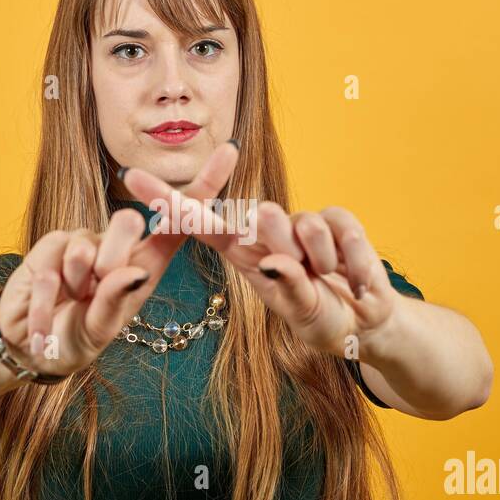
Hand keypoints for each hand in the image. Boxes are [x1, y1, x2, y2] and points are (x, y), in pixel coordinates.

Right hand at [0, 141, 239, 375]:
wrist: (30, 344)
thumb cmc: (78, 334)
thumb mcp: (101, 328)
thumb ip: (114, 301)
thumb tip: (131, 270)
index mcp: (147, 263)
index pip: (180, 220)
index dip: (206, 184)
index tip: (231, 148)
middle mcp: (118, 243)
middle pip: (128, 220)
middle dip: (110, 263)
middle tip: (91, 293)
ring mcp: (83, 240)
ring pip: (86, 248)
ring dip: (75, 286)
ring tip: (70, 302)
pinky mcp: (50, 243)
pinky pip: (52, 266)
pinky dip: (46, 304)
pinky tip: (43, 323)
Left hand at [119, 171, 400, 357]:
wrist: (368, 322)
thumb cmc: (323, 320)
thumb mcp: (302, 315)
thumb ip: (288, 289)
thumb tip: (273, 261)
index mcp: (243, 254)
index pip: (198, 222)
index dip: (167, 200)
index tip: (131, 177)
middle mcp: (266, 233)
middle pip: (252, 216)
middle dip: (276, 245)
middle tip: (303, 273)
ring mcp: (301, 223)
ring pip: (298, 223)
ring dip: (317, 260)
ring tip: (327, 280)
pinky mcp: (336, 220)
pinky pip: (338, 225)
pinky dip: (351, 259)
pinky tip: (356, 281)